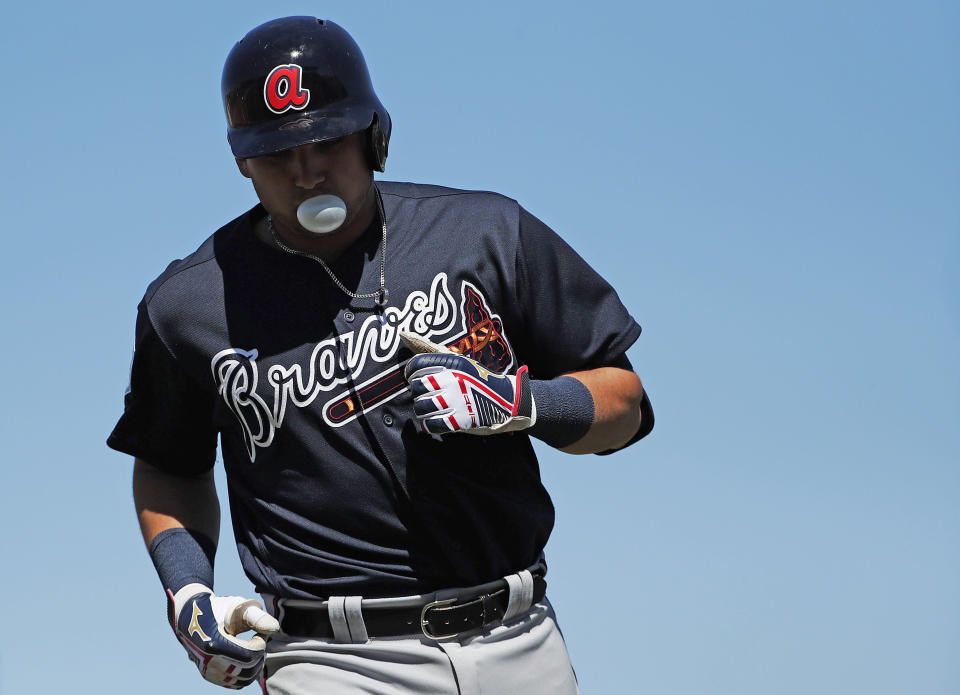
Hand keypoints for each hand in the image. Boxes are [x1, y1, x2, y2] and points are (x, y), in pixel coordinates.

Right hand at [167, 583, 279, 688]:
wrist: (189, 615)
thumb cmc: (217, 608)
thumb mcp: (237, 607)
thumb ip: (257, 617)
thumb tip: (274, 628)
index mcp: (215, 644)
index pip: (250, 654)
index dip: (260, 643)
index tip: (258, 633)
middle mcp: (209, 662)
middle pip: (248, 668)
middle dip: (259, 655)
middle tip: (258, 640)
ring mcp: (208, 671)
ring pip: (243, 680)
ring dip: (255, 666)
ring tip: (255, 649)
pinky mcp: (209, 676)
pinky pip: (235, 683)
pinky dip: (246, 673)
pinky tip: (247, 658)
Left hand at [401, 331, 535, 435]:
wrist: (506, 400)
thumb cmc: (478, 378)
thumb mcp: (459, 360)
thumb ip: (432, 349)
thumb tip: (404, 334)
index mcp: (452, 363)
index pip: (417, 365)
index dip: (410, 373)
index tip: (412, 377)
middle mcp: (452, 380)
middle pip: (416, 387)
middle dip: (417, 393)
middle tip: (425, 394)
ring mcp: (456, 401)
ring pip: (421, 407)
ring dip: (422, 410)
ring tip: (430, 408)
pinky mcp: (459, 421)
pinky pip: (431, 425)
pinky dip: (428, 425)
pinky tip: (433, 421)